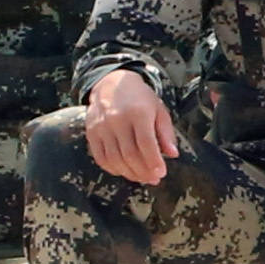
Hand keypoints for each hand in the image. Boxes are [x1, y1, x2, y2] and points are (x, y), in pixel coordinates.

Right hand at [79, 65, 175, 183]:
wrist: (111, 84)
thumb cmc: (141, 99)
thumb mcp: (159, 110)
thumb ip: (166, 133)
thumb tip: (173, 155)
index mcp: (138, 114)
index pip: (146, 144)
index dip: (154, 161)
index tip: (162, 173)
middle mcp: (117, 121)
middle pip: (129, 154)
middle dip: (143, 171)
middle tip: (154, 179)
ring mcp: (101, 128)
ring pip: (114, 159)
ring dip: (129, 173)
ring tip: (142, 178)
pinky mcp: (91, 133)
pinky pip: (100, 157)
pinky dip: (112, 168)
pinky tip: (124, 171)